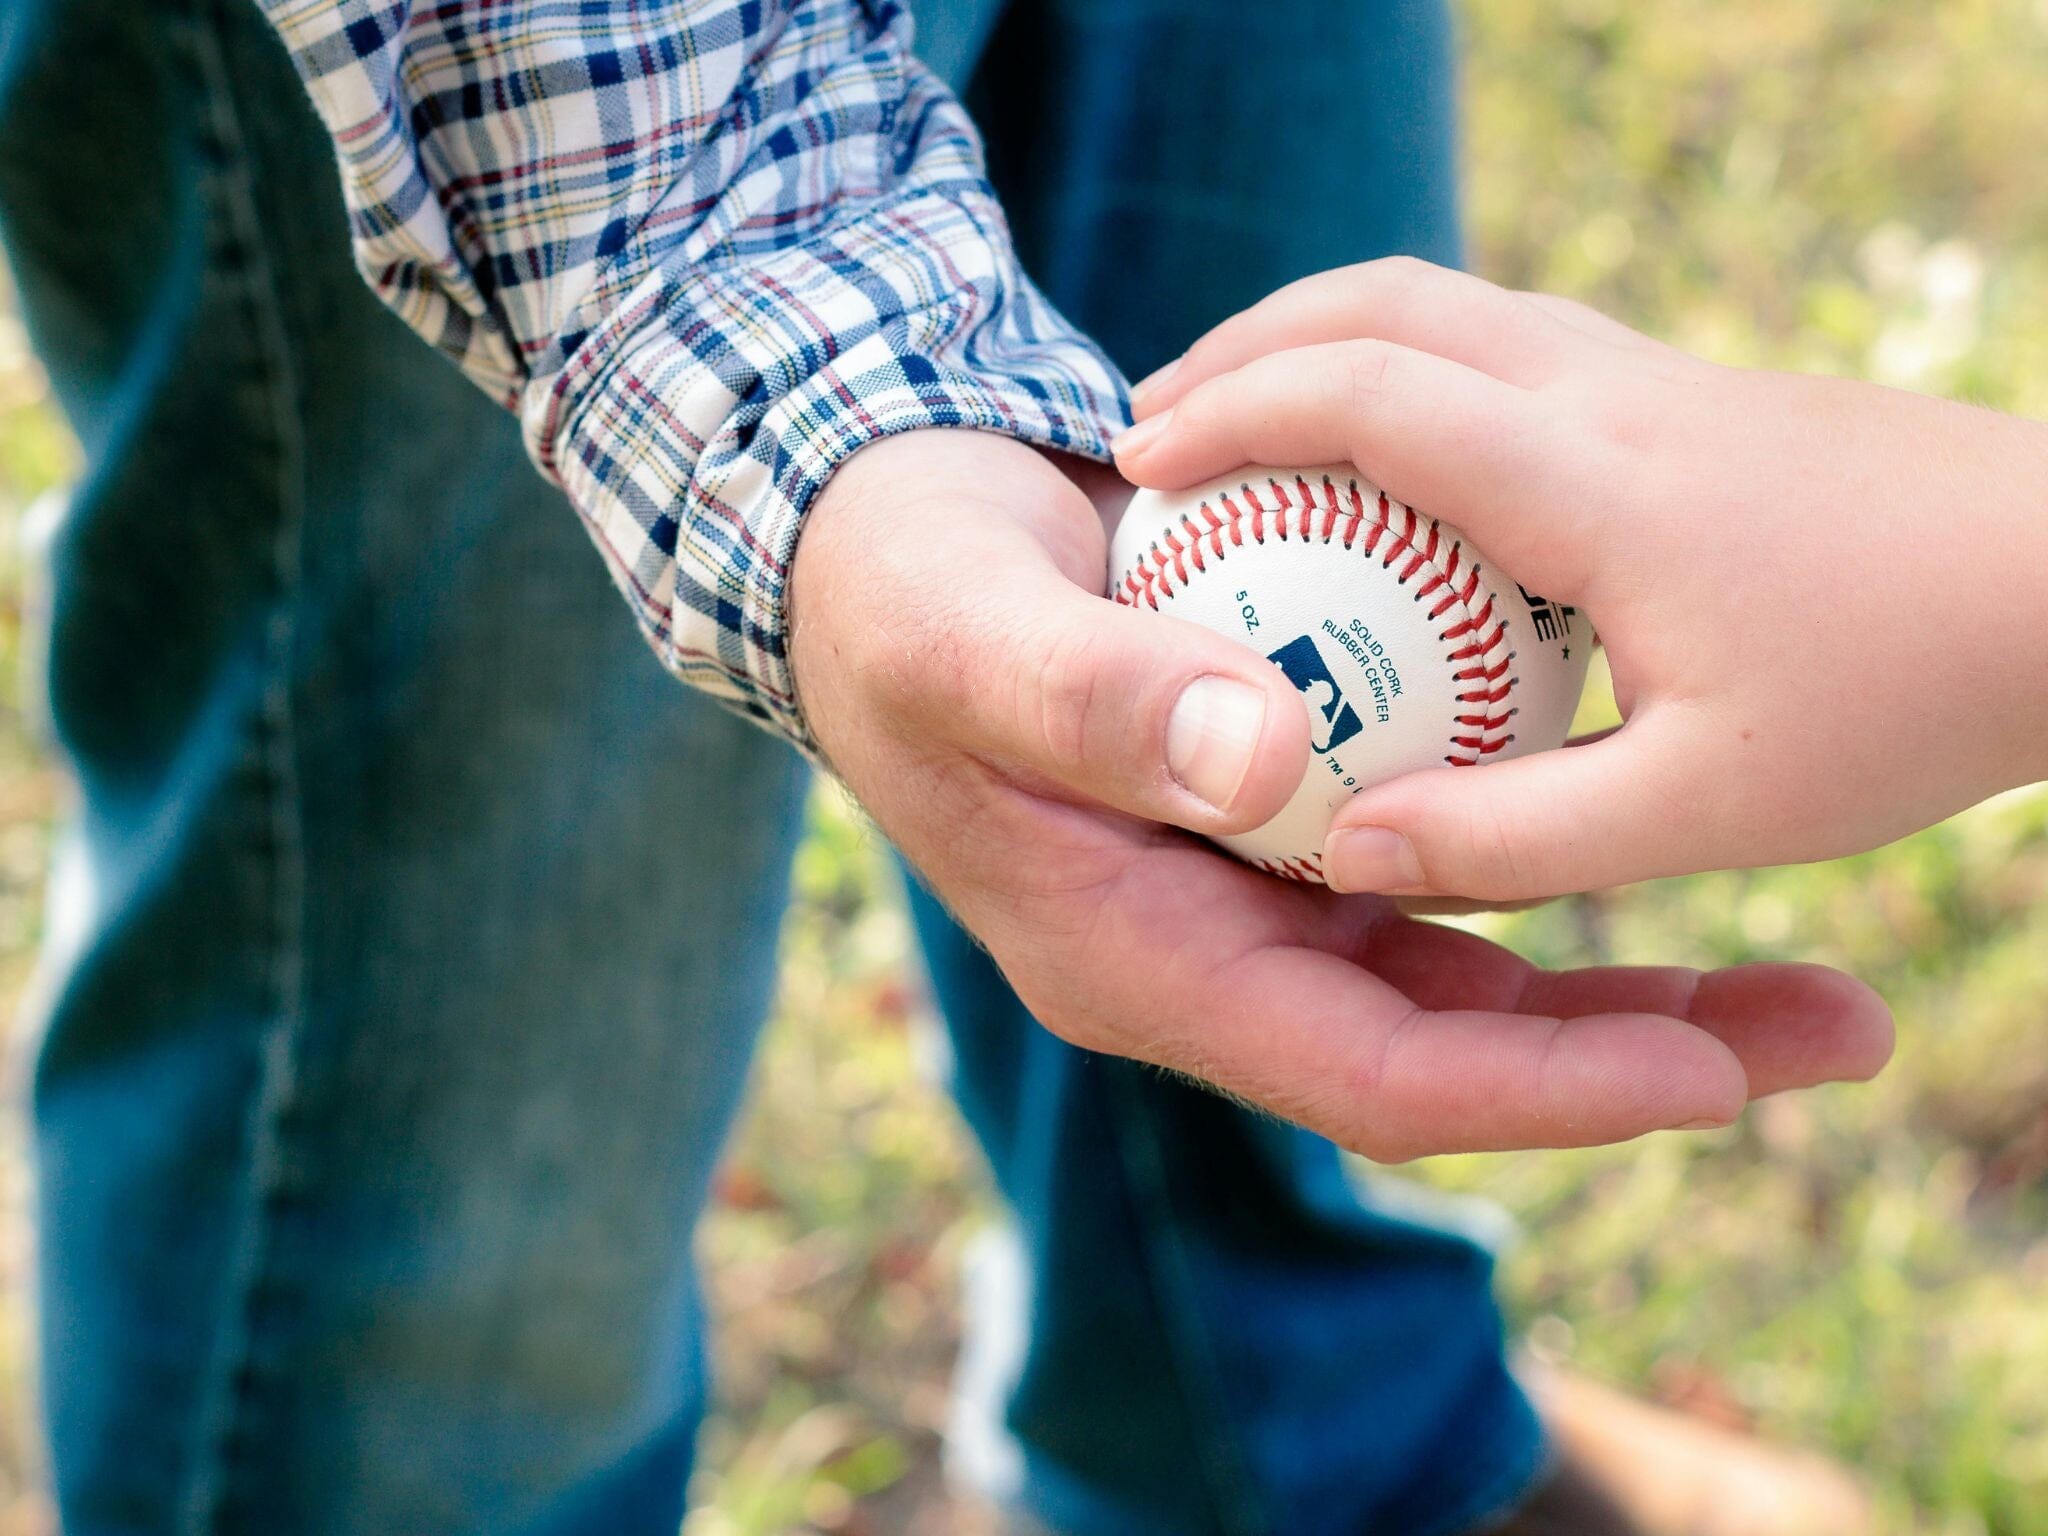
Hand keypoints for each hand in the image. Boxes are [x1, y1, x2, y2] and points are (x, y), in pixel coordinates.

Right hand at [786, 429, 1891, 1157]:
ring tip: (1801, 972)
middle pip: (1450, 1043)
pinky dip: (1548, 852)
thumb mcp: (964, 632)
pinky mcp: (1283, 809)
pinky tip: (1658, 819)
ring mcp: (1251, 885)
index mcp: (1136, 963)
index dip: (1536, 1088)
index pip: (1363, 1072)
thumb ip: (1088, 698)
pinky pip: (1440, 858)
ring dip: (1629, 972)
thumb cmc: (901, 594)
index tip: (1708, 1078)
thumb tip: (1257, 756)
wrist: (880, 548)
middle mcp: (1211, 950)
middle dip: (1637, 1054)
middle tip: (1834, 1026)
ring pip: (1466, 962)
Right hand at [1116, 258, 2047, 901]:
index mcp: (1594, 482)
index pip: (1372, 398)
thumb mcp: (1712, 805)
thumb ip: (1510, 836)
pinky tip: (1394, 472)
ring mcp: (1653, 375)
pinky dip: (1401, 372)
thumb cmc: (1911, 696)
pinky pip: (1501, 343)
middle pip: (1389, 304)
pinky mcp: (1685, 391)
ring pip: (1447, 304)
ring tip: (1244, 433)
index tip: (1144, 464)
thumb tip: (1343, 854)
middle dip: (1248, 349)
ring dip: (1323, 344)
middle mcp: (1610, 394)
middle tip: (1155, 433)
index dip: (1237, 416)